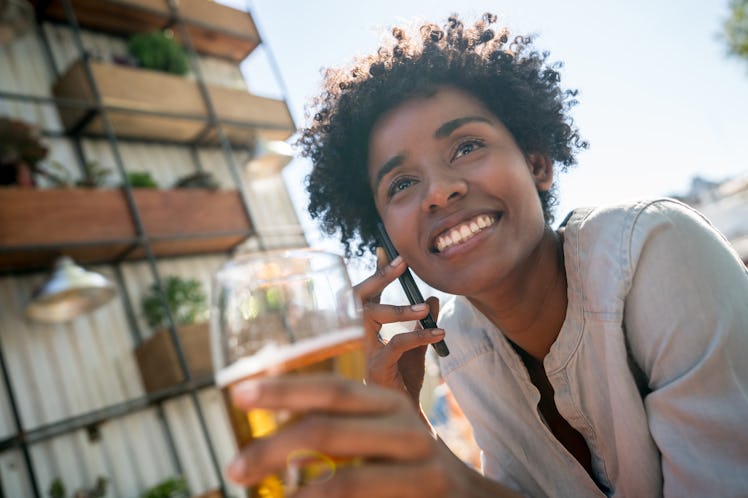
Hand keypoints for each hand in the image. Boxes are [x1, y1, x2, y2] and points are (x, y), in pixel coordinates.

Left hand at [226, 374, 512, 497]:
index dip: (284, 389)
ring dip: (299, 495)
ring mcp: (422, 467)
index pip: (332, 390)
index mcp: (388, 403)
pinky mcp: (428, 496)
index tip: (237, 394)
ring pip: (347, 482)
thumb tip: (272, 443)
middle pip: (328, 430)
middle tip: (233, 469)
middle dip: (272, 447)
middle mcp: (405, 427)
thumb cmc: (407, 464)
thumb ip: (337, 428)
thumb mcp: (379, 435)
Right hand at [353, 250, 444, 401]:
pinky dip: (419, 335)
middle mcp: (356, 337)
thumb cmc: (403, 379)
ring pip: (371, 317)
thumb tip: (434, 298)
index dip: (374, 273)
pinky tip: (439, 334)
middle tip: (402, 263)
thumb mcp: (416, 346)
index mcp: (364, 329)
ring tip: (426, 308)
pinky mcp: (374, 367)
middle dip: (377, 278)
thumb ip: (423, 323)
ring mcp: (361, 352)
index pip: (365, 295)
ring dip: (399, 308)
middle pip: (357, 299)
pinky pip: (396, 343)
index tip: (386, 251)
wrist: (405, 415)